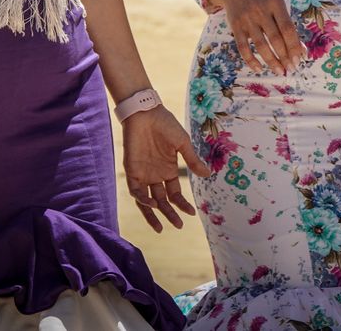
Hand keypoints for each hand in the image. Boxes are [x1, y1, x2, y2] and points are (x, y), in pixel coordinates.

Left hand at [122, 105, 211, 232]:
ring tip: (160, 228)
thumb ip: (192, 160)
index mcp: (169, 170)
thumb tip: (208, 175)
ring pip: (147, 201)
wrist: (145, 112)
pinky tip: (153, 204)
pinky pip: (136, 190)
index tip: (192, 213)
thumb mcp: (182, 144)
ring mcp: (144, 174)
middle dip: (170, 214)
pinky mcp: (132, 170)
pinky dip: (143, 200)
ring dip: (153, 214)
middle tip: (178, 225)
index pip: (175, 194)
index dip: (182, 204)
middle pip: (163, 201)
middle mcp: (156, 175)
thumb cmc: (165, 125)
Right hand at [206, 0, 305, 75]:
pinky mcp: (236, 26)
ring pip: (261, 45)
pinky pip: (243, 47)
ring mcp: (247, 19)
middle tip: (291, 68)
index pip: (288, 28)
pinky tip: (259, 69)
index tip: (299, 60)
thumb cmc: (262, 0)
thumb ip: (287, 25)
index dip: (294, 46)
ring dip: (271, 61)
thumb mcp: (276, 5)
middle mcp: (261, 10)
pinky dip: (251, 60)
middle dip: (284, 56)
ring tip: (279, 71)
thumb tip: (301, 50)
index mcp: (276, 4)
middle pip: (275, 39)